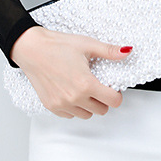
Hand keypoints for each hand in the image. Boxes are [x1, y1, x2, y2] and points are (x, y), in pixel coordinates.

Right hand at [10, 26, 130, 118]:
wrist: (32, 49)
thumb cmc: (58, 46)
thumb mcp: (88, 45)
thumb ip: (109, 51)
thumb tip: (127, 51)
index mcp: (85, 84)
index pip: (112, 101)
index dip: (117, 94)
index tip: (113, 87)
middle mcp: (74, 98)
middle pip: (101, 110)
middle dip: (104, 99)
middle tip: (99, 85)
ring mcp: (61, 104)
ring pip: (86, 115)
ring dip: (90, 105)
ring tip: (86, 88)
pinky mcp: (51, 106)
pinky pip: (70, 115)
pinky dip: (75, 108)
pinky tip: (74, 93)